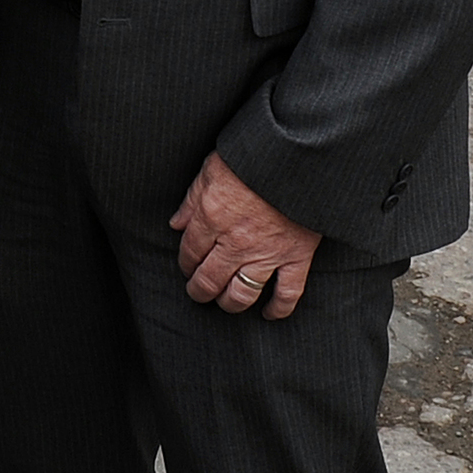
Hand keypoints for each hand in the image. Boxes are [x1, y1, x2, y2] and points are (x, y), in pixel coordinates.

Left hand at [171, 151, 321, 318]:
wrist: (296, 158)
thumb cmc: (251, 160)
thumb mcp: (210, 170)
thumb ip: (191, 201)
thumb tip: (176, 224)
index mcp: (211, 219)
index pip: (190, 253)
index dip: (185, 264)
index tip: (187, 268)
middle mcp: (235, 242)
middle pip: (210, 279)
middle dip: (200, 290)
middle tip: (198, 293)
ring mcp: (267, 253)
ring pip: (242, 292)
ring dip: (230, 303)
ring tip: (225, 303)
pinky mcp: (296, 257)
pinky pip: (287, 293)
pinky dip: (279, 308)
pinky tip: (269, 314)